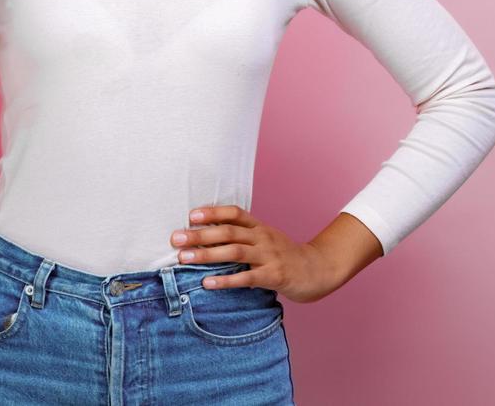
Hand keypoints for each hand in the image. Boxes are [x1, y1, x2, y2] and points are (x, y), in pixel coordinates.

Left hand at [169, 205, 343, 303]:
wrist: (318, 271)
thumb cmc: (285, 256)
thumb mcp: (266, 240)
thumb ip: (243, 236)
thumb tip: (207, 235)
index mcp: (260, 227)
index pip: (235, 213)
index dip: (212, 212)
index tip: (191, 215)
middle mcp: (263, 238)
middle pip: (228, 232)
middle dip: (199, 234)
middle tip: (176, 238)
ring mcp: (269, 256)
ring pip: (234, 252)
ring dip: (206, 255)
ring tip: (184, 258)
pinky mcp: (274, 276)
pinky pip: (246, 277)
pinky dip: (225, 280)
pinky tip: (208, 283)